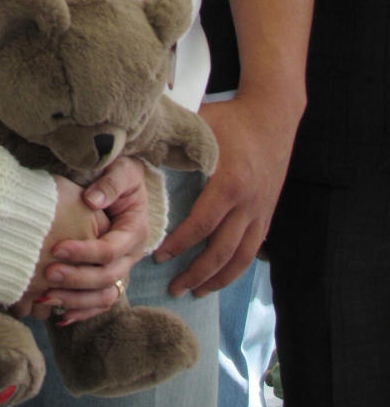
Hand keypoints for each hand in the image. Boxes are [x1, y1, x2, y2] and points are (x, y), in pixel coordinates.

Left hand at [16, 157, 148, 323]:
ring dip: (76, 301)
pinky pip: (99, 302)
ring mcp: (122, 268)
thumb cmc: (122, 175)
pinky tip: (59, 317)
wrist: (126, 184)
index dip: (83, 252)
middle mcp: (131, 255)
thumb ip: (110, 184)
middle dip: (76, 279)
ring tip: (47, 297)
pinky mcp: (111, 276)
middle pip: (107, 277)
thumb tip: (91, 200)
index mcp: (135, 231)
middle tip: (48, 274)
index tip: (56, 248)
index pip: (109, 250)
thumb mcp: (122, 172)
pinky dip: (81, 312)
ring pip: (104, 296)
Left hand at [153, 92, 295, 296]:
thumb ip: (171, 139)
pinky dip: (237, 269)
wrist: (273, 114)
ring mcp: (260, 211)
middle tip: (174, 288)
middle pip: (221, 251)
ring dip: (217, 279)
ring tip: (197, 292)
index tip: (158, 256)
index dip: (180, 245)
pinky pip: (253, 250)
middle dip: (196, 273)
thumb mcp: (199, 124)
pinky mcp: (268, 213)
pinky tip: (221, 277)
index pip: (201, 225)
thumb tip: (133, 142)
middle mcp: (247, 203)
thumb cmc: (230, 117)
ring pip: (240, 258)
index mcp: (228, 183)